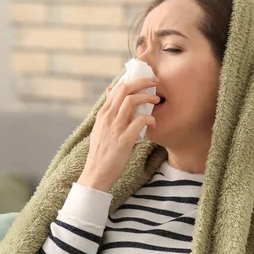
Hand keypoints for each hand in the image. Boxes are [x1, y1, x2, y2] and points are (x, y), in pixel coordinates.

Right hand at [77, 77, 159, 192]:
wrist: (96, 173)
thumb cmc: (102, 151)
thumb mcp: (100, 127)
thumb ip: (107, 109)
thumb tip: (110, 90)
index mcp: (103, 113)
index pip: (118, 88)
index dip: (134, 80)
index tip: (146, 81)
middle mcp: (108, 117)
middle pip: (125, 89)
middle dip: (143, 82)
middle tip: (155, 83)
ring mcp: (115, 127)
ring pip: (132, 101)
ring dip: (147, 97)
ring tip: (157, 100)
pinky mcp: (124, 139)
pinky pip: (139, 121)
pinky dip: (149, 119)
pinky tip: (153, 122)